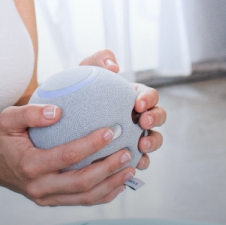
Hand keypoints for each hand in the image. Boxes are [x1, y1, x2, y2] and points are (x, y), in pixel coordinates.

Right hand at [0, 103, 137, 206]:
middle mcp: (38, 187)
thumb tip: (57, 110)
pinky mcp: (50, 202)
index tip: (111, 130)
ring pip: (84, 197)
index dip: (91, 145)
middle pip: (81, 183)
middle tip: (128, 151)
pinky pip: (81, 202)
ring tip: (131, 168)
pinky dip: (103, 195)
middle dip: (108, 168)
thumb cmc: (0, 137)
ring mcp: (45, 198)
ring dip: (111, 184)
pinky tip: (119, 183)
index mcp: (29, 165)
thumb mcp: (7, 118)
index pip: (66, 157)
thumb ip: (30, 113)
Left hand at [79, 48, 165, 169]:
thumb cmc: (80, 88)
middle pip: (159, 117)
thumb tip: (114, 66)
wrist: (66, 114)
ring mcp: (136, 135)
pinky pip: (140, 160)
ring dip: (152, 143)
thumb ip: (100, 59)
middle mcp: (139, 116)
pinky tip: (131, 165)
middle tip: (143, 122)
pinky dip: (140, 162)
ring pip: (154, 140)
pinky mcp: (128, 153)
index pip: (150, 96)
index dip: (149, 99)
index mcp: (135, 97)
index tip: (138, 104)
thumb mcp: (88, 69)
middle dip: (156, 119)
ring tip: (141, 145)